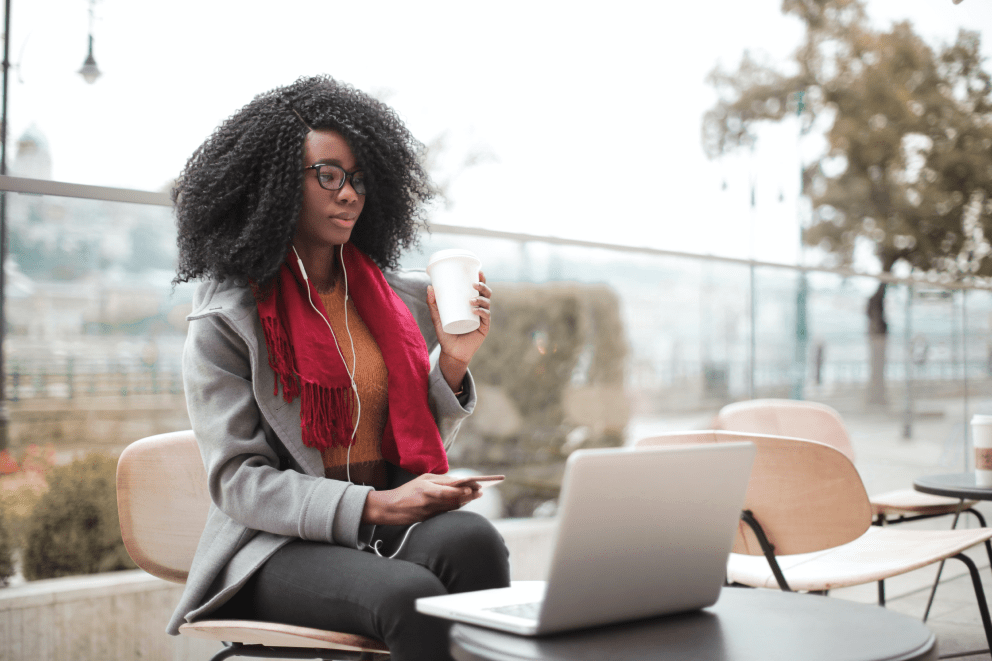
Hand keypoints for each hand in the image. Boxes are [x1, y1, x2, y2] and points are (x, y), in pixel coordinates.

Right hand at [361, 473, 482, 525]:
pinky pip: (446, 512)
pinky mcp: (429, 519)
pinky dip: (456, 507)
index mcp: (426, 488)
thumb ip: (440, 480)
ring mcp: (429, 511)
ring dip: (465, 501)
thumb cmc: (408, 490)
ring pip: (451, 507)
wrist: (390, 508)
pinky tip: (464, 502)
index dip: (462, 489)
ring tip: (476, 495)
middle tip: (480, 492)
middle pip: (453, 499)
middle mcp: (428, 500)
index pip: (448, 490)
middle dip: (468, 496)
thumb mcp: (422, 479)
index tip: (474, 486)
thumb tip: (458, 481)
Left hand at [428, 272, 491, 391]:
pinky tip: (475, 310)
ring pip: (487, 304)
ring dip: (481, 299)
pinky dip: (481, 312)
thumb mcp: (437, 317)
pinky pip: (486, 317)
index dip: (481, 279)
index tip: (477, 271)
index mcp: (471, 304)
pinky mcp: (484, 328)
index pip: (478, 289)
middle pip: (486, 294)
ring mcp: (482, 319)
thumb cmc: (446, 334)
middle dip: (483, 286)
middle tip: (473, 284)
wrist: (451, 353)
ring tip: (470, 299)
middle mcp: (479, 309)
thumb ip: (433, 304)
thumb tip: (429, 287)